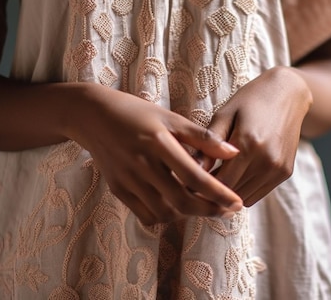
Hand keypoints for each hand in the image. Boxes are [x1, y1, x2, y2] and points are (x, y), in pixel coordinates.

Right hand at [68, 85, 242, 224]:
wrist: (93, 116)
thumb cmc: (138, 113)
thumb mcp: (171, 118)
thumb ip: (203, 137)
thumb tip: (234, 152)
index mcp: (159, 143)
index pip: (195, 177)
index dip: (219, 194)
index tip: (237, 202)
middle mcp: (142, 164)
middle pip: (181, 201)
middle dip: (208, 210)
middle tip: (226, 211)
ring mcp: (128, 179)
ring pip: (164, 212)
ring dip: (187, 215)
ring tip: (203, 206)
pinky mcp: (118, 189)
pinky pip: (146, 215)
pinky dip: (165, 217)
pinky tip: (177, 207)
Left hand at [206, 66, 312, 205]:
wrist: (288, 93)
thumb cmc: (250, 100)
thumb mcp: (224, 114)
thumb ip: (209, 143)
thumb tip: (192, 168)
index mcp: (249, 144)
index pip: (220, 182)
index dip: (200, 186)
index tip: (187, 182)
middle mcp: (267, 160)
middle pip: (232, 193)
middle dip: (213, 191)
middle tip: (197, 182)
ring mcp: (278, 168)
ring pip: (244, 198)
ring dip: (229, 193)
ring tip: (217, 177)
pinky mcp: (285, 172)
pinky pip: (258, 194)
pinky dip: (244, 189)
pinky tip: (235, 173)